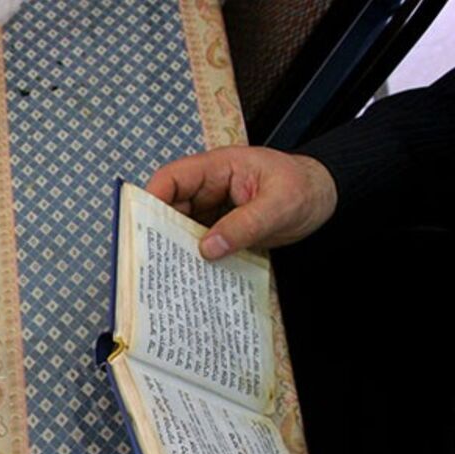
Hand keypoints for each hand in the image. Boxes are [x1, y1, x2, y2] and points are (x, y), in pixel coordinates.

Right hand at [146, 146, 337, 259]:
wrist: (326, 199)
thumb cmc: (306, 189)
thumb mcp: (280, 206)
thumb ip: (245, 225)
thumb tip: (208, 248)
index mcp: (219, 167)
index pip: (173, 177)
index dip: (151, 198)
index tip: (140, 225)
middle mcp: (209, 186)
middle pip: (169, 205)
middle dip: (159, 229)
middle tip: (153, 258)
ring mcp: (213, 207)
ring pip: (180, 226)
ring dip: (175, 246)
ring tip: (169, 271)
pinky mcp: (219, 227)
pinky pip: (198, 240)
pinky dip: (192, 255)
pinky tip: (190, 273)